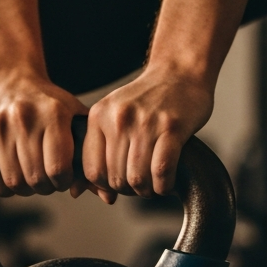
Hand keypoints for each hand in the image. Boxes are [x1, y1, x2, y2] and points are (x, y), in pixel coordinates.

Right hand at [0, 72, 112, 199]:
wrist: (10, 80)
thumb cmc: (50, 108)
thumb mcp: (74, 122)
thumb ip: (92, 158)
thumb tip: (109, 197)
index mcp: (54, 113)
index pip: (58, 170)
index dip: (62, 182)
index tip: (62, 177)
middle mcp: (24, 116)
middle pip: (35, 179)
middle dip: (44, 187)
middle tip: (46, 180)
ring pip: (13, 182)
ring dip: (24, 189)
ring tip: (29, 177)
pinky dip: (2, 187)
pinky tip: (10, 177)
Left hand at [84, 67, 213, 200]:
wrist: (179, 72)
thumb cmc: (146, 101)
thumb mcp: (113, 116)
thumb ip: (99, 150)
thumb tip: (87, 194)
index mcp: (99, 116)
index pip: (92, 171)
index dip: (106, 187)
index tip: (120, 185)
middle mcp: (119, 118)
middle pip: (116, 178)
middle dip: (129, 190)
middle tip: (141, 186)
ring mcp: (146, 122)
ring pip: (138, 178)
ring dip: (147, 191)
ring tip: (154, 185)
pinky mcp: (172, 127)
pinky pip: (161, 171)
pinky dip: (164, 186)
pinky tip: (167, 182)